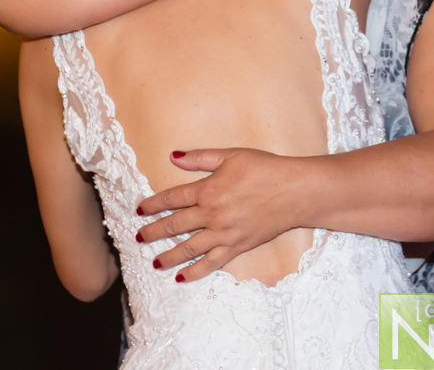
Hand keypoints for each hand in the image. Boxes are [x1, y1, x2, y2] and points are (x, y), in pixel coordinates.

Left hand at [136, 148, 302, 281]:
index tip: (139, 209)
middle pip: (174, 226)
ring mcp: (223, 233)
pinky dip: (194, 272)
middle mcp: (211, 214)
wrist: (294, 191)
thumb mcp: (232, 156)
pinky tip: (180, 277)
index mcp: (207, 190)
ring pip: (187, 248)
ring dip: (168, 256)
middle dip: (153, 232)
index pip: (171, 198)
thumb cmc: (266, 169)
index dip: (152, 204)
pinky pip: (210, 263)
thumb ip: (201, 158)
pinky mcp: (236, 246)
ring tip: (154, 262)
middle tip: (139, 237)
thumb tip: (173, 156)